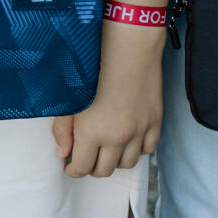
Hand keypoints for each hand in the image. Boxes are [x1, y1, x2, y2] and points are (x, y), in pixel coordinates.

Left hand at [52, 24, 163, 178]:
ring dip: (114, 161)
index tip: (69, 165)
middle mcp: (117, 137)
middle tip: (85, 157)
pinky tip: (127, 141)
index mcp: (92, 133)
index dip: (73, 169)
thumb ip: (63, 130)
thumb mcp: (69, 98)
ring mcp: (139, 131)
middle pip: (104, 170)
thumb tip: (62, 153)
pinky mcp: (155, 122)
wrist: (128, 47)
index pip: (81, 168)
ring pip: (127, 163)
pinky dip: (137, 150)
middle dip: (91, 167)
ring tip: (105, 150)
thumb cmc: (93, 67)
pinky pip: (148, 149)